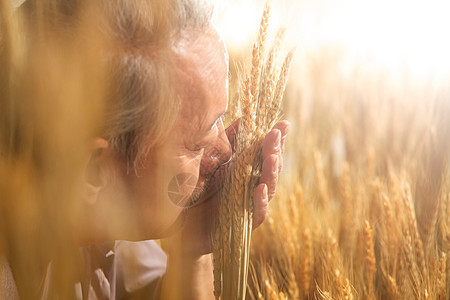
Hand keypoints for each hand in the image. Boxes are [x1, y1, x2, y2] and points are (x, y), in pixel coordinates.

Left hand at [167, 120, 289, 256]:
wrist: (183, 226)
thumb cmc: (198, 192)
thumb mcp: (211, 163)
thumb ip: (227, 143)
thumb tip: (243, 119)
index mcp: (247, 171)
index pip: (266, 153)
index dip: (276, 139)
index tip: (283, 124)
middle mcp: (252, 186)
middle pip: (270, 168)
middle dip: (275, 150)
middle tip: (276, 134)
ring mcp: (250, 204)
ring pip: (268, 188)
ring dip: (271, 172)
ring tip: (272, 157)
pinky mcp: (244, 223)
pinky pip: (257, 212)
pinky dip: (260, 201)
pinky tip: (259, 188)